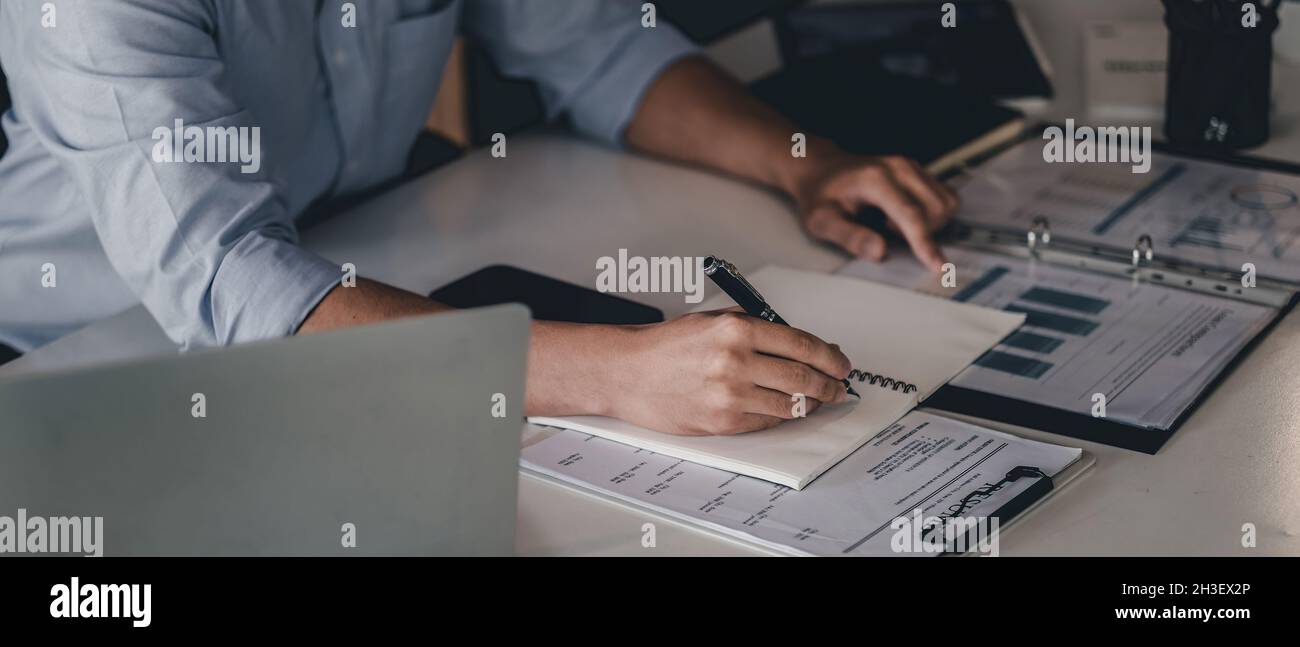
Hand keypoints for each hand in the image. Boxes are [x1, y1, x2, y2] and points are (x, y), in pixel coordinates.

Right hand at [607, 310, 852, 435]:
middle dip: (829, 384)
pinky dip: (782, 417)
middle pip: (803, 377)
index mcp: (737, 328)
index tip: (842, 363)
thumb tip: (806, 346)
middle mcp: (735, 361)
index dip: (831, 357)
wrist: (628, 372)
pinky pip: (766, 422)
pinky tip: (786, 409)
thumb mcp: (715, 320)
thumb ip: (759, 328)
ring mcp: (729, 395)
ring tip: (818, 400)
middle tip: (839, 386)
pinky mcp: (721, 422)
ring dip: (812, 404)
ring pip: (790, 405)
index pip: (803, 344)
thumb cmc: (670, 345)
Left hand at [792, 152, 958, 271]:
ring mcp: (911, 167)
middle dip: (921, 232)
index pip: (911, 215)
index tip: (938, 268)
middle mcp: (899, 167)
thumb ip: (851, 237)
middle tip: (886, 230)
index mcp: (875, 179)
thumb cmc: (820, 197)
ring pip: (946, 203)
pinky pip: (946, 197)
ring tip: (894, 222)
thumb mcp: (822, 222)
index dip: (926, 244)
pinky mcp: (919, 171)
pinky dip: (934, 214)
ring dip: (930, 223)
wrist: (822, 170)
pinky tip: (906, 215)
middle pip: (935, 210)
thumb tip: (880, 252)